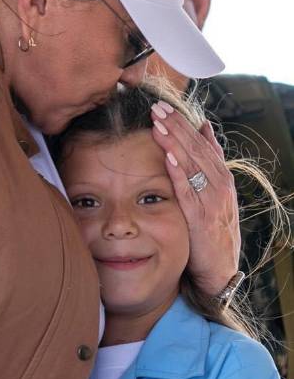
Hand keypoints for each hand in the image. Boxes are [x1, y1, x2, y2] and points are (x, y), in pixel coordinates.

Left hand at [150, 100, 239, 294]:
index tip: (165, 106)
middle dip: (176, 127)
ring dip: (175, 144)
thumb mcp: (212, 196)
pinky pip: (189, 193)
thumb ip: (207, 164)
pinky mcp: (202, 220)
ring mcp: (213, 202)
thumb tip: (203, 128)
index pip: (202, 144)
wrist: (219, 272)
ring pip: (193, 167)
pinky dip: (179, 175)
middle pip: (197, 149)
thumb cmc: (211, 233)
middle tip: (156, 107)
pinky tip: (168, 159)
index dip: (183, 124)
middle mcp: (220, 187)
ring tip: (158, 124)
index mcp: (221, 179)